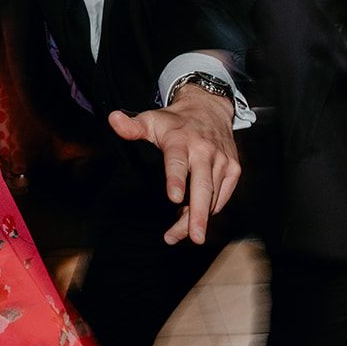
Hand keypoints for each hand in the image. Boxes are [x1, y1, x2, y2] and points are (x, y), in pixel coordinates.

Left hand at [109, 87, 240, 245]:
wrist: (210, 108)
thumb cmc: (175, 120)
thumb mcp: (151, 120)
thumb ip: (132, 127)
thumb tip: (113, 119)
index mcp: (181, 140)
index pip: (177, 162)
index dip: (176, 180)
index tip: (174, 198)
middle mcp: (205, 151)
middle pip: (202, 186)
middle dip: (199, 214)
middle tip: (194, 238)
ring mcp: (222, 161)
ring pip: (212, 197)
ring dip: (199, 219)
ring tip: (181, 235)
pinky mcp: (233, 169)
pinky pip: (222, 196)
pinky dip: (210, 210)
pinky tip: (194, 218)